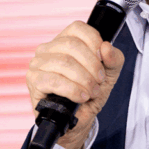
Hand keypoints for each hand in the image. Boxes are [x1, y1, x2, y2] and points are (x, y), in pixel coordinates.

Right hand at [26, 21, 124, 148]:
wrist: (77, 120)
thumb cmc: (89, 93)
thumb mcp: (109, 74)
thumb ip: (114, 59)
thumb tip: (107, 47)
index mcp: (65, 40)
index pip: (78, 28)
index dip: (94, 42)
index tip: (103, 60)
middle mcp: (48, 48)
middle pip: (72, 45)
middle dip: (92, 65)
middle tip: (99, 81)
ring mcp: (38, 63)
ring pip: (64, 62)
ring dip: (84, 79)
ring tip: (91, 92)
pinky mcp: (34, 81)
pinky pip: (54, 80)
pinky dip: (72, 90)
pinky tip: (81, 97)